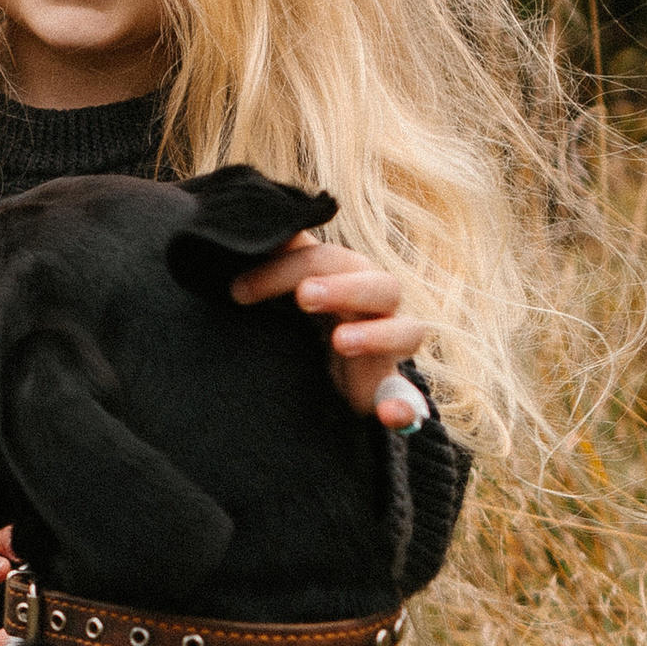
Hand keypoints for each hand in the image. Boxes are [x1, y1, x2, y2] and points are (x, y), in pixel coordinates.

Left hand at [229, 234, 435, 428]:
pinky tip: (388, 415)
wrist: (331, 374)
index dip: (285, 269)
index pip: (328, 260)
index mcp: (350, 278)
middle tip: (304, 297)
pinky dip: (403, 407)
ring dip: (378, 334)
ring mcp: (388, 350)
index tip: (237, 291)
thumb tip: (247, 230)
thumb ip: (280, 258)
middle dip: (343, 288)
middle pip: (381, 286)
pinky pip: (409, 401)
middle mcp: (377, 308)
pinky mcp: (389, 391)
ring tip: (341, 341)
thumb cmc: (307, 320)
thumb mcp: (290, 287)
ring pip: (409, 331)